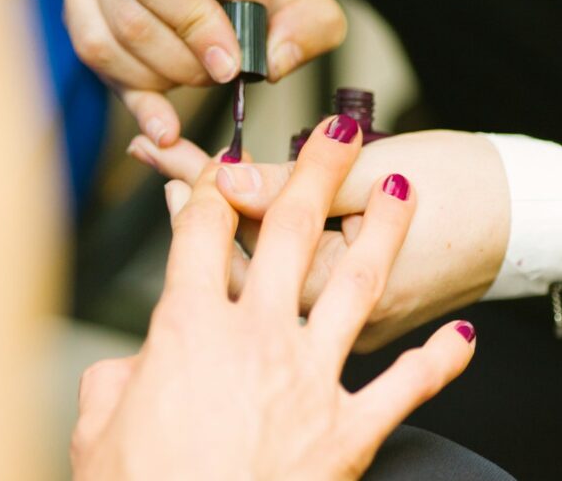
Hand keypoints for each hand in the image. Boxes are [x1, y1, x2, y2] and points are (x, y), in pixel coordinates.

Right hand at [62, 0, 345, 146]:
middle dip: (182, 64)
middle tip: (221, 75)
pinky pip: (94, 62)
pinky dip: (133, 96)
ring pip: (103, 45)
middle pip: (131, 19)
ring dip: (157, 81)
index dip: (195, 30)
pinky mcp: (76, 8)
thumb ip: (310, 26)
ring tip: (198, 76)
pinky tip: (166, 122)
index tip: (230, 65)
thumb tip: (273, 64)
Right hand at [72, 118, 476, 480]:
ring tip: (403, 191)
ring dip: (383, 232)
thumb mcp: (97, 432)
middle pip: (289, 233)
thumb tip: (127, 370)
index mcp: (187, 330)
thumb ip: (114, 382)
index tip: (227, 162)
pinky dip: (438, 362)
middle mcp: (256, 339)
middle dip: (316, 172)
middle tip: (339, 130)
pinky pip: (405, 386)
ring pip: (355, 284)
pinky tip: (464, 337)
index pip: (200, 235)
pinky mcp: (349, 431)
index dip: (213, 188)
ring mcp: (310, 380)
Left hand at [128, 129, 508, 352]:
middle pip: (244, 254)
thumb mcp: (382, 174)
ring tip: (187, 178)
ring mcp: (346, 322)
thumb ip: (300, 185)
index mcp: (337, 288)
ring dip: (229, 219)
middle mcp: (335, 319)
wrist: (533, 222)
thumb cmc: (471, 193)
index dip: (200, 181)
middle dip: (198, 199)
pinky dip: (271, 239)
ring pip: (269, 269)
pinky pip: (298, 277)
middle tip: (156, 154)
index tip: (164, 147)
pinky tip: (249, 211)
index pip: (246, 232)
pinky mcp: (359, 313)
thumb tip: (228, 181)